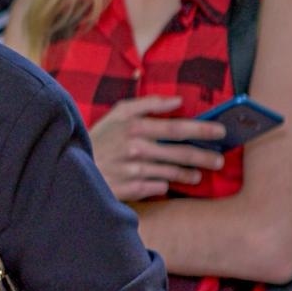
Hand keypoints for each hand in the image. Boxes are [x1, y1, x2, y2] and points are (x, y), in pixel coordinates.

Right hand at [87, 95, 225, 201]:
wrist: (70, 166)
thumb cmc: (99, 137)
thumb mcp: (117, 113)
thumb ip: (148, 103)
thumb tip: (178, 100)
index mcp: (134, 127)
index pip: (177, 127)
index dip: (202, 129)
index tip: (221, 131)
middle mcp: (135, 149)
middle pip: (180, 153)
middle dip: (204, 156)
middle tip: (219, 160)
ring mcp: (133, 171)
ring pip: (172, 173)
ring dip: (189, 174)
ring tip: (197, 174)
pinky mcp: (129, 189)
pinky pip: (156, 189)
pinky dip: (163, 186)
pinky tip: (167, 183)